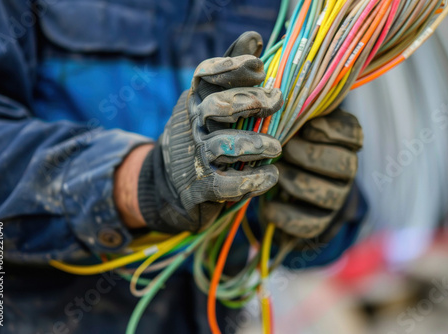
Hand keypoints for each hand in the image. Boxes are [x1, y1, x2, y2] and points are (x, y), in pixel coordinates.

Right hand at [134, 32, 282, 232]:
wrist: (170, 181)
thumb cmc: (202, 133)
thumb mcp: (209, 100)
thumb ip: (231, 72)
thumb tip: (254, 38)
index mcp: (197, 99)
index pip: (206, 75)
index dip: (231, 67)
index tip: (259, 66)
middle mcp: (194, 124)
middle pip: (219, 107)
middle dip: (251, 101)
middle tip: (277, 100)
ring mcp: (195, 155)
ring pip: (224, 146)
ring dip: (254, 144)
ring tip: (276, 148)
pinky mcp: (200, 185)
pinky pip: (225, 184)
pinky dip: (251, 181)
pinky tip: (270, 176)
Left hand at [261, 108, 362, 238]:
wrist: (280, 183)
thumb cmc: (283, 142)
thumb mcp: (290, 119)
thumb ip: (293, 105)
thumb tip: (278, 80)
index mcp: (343, 140)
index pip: (354, 134)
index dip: (333, 131)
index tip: (308, 126)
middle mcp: (346, 170)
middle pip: (344, 165)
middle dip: (310, 156)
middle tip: (285, 150)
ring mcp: (335, 198)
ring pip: (328, 195)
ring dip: (296, 182)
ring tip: (275, 173)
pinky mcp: (319, 223)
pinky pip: (310, 225)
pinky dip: (286, 215)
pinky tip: (268, 204)